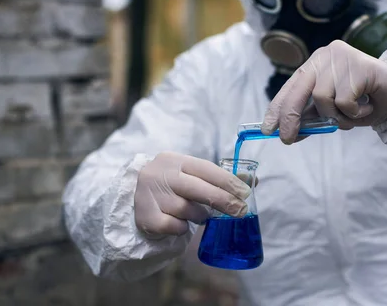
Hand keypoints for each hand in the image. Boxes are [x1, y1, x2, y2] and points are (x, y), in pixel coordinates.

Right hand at [135, 152, 252, 236]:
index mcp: (174, 160)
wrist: (134, 195)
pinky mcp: (146, 216)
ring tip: (198, 214)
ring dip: (199, 215)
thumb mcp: (190, 175)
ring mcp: (150, 195)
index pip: (206, 168)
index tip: (245, 193)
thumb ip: (218, 177)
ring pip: (188, 210)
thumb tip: (252, 181)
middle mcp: (160, 174)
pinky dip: (182, 227)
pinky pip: (175, 226)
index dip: (228, 181)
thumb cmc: (171, 185)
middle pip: (199, 189)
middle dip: (224, 201)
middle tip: (240, 211)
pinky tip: (179, 222)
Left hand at [261, 40, 386, 143]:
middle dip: (290, 118)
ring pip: (323, 99)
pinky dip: (353, 113)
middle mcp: (325, 56)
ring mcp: (341, 58)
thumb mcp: (333, 110)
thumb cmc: (364, 100)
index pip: (290, 86)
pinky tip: (365, 106)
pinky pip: (343, 101)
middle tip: (287, 139)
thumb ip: (312, 116)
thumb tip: (289, 132)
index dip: (277, 107)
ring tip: (353, 114)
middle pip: (299, 90)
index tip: (268, 128)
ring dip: (336, 116)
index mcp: (316, 63)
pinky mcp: (358, 65)